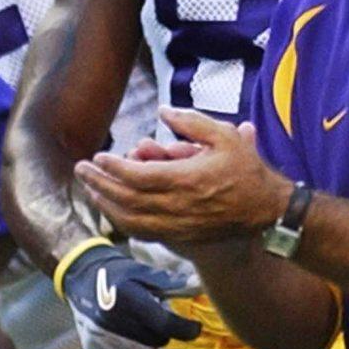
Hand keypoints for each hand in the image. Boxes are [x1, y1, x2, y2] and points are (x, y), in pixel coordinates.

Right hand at [61, 243, 200, 348]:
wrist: (83, 278)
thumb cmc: (121, 274)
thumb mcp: (146, 273)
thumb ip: (175, 283)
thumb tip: (202, 285)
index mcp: (128, 299)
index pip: (165, 324)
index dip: (187, 329)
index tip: (195, 329)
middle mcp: (111, 321)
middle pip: (157, 341)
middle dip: (165, 332)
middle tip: (158, 320)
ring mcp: (100, 338)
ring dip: (153, 348)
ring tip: (148, 333)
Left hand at [75, 107, 292, 244]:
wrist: (267, 209)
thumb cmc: (248, 170)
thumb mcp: (227, 136)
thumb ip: (192, 122)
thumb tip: (162, 112)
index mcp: (187, 178)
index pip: (137, 175)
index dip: (113, 167)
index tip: (98, 157)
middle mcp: (177, 205)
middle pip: (125, 198)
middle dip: (99, 183)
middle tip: (82, 170)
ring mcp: (177, 224)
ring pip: (129, 219)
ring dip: (106, 204)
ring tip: (92, 190)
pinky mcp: (179, 237)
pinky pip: (141, 232)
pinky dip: (122, 222)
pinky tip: (114, 211)